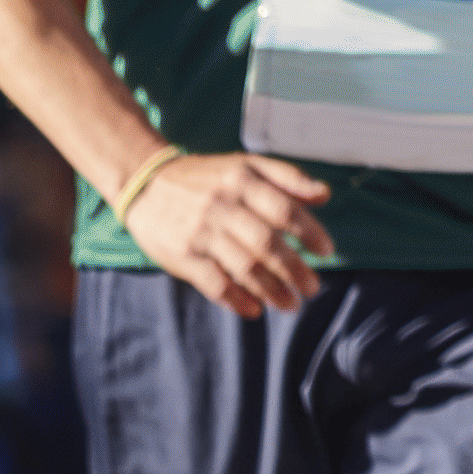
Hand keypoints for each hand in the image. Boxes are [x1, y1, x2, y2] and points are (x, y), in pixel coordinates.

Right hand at [124, 150, 333, 317]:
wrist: (145, 185)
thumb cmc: (204, 177)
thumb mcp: (246, 164)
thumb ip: (287, 177)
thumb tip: (324, 195)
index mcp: (242, 181)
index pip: (285, 211)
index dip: (310, 233)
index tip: (327, 252)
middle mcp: (222, 207)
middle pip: (266, 244)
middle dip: (293, 269)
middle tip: (311, 288)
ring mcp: (200, 234)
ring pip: (243, 267)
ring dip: (270, 290)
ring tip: (290, 305)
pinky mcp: (182, 256)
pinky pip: (213, 283)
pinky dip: (235, 299)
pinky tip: (253, 309)